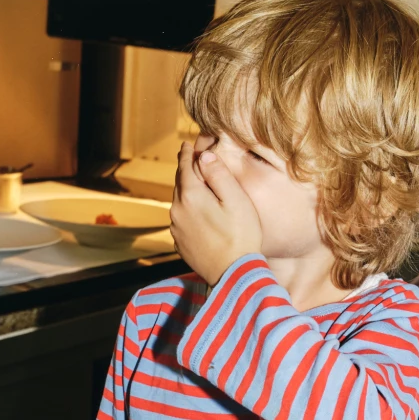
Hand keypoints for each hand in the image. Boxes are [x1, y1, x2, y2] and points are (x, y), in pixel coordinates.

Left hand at [170, 137, 262, 284]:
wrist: (234, 274)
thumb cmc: (241, 236)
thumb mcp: (236, 199)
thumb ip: (219, 174)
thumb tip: (204, 155)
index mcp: (191, 195)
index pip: (185, 166)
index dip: (187, 153)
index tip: (187, 144)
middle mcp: (177, 210)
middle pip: (180, 183)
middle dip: (186, 170)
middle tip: (192, 160)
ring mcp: (177, 229)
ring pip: (179, 202)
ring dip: (187, 192)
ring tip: (198, 187)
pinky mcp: (181, 244)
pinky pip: (182, 220)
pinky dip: (188, 212)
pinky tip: (200, 215)